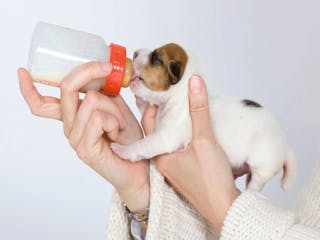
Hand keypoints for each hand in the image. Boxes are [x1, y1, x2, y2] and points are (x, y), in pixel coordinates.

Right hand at [18, 62, 149, 211]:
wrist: (138, 165)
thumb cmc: (128, 137)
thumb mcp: (116, 107)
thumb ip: (104, 91)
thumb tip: (99, 70)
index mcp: (73, 115)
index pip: (42, 104)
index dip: (28, 89)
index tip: (22, 71)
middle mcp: (69, 126)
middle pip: (67, 88)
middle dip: (89, 71)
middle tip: (106, 68)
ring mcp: (75, 138)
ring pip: (91, 100)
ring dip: (114, 109)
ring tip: (119, 125)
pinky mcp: (84, 148)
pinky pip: (97, 118)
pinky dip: (114, 121)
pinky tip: (116, 133)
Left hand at [142, 75, 239, 230]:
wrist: (224, 206)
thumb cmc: (211, 177)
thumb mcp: (205, 139)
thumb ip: (199, 110)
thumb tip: (194, 82)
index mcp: (160, 154)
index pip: (149, 122)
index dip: (152, 104)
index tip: (155, 88)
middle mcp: (162, 161)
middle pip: (156, 130)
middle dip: (160, 111)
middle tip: (165, 92)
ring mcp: (172, 167)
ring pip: (166, 138)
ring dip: (170, 122)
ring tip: (177, 104)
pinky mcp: (182, 171)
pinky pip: (175, 147)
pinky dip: (178, 134)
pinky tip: (187, 127)